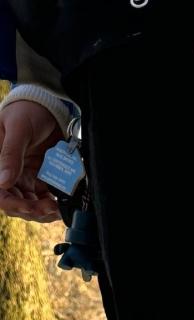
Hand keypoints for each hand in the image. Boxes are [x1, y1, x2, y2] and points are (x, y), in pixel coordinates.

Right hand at [0, 100, 62, 221]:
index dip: (13, 204)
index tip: (30, 206)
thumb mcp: (18, 129)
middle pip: (16, 205)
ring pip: (32, 206)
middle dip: (32, 210)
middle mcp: (9, 175)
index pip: (0, 194)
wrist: (47, 107)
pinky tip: (61, 204)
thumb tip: (3, 182)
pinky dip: (53, 205)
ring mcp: (25, 180)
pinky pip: (45, 199)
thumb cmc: (26, 111)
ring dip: (44, 212)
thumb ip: (11, 155)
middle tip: (50, 207)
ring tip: (57, 208)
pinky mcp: (40, 180)